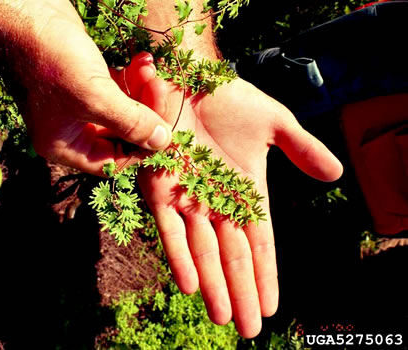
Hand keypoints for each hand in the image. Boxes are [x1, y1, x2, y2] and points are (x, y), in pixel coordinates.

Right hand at [4, 0, 171, 174]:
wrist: (24, 11)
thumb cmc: (51, 59)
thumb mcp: (95, 97)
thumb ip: (132, 123)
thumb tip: (163, 142)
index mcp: (65, 146)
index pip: (112, 162)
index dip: (141, 148)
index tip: (164, 128)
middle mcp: (70, 130)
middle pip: (121, 134)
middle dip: (145, 112)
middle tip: (159, 87)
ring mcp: (78, 104)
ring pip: (123, 109)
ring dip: (141, 91)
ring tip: (149, 69)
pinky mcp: (85, 80)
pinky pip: (117, 89)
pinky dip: (132, 77)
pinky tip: (141, 60)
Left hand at [135, 72, 342, 336]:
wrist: (189, 75)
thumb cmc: (231, 99)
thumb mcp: (275, 124)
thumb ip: (301, 149)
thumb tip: (336, 175)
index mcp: (246, 192)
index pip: (260, 243)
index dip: (266, 275)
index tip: (274, 305)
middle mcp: (217, 202)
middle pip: (233, 256)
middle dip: (243, 292)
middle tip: (251, 330)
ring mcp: (188, 197)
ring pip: (203, 251)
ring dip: (214, 285)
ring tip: (224, 317)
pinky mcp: (159, 187)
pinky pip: (168, 228)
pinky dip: (179, 255)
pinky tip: (189, 285)